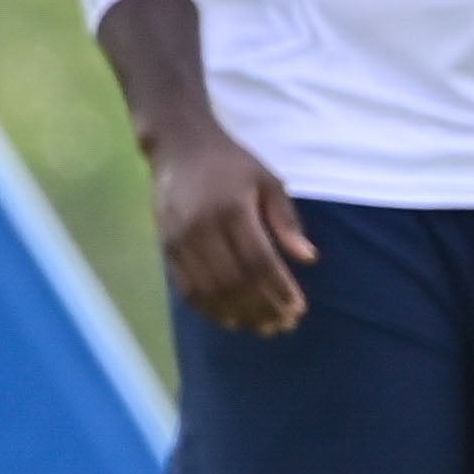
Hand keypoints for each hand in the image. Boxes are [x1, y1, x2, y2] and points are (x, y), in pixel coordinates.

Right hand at [147, 125, 314, 335]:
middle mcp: (203, 228)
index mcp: (233, 209)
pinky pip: (187, 288)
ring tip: (260, 327)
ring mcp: (180, 240)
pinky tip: (229, 318)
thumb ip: (286, 220)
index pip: (259, 261)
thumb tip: (308, 259)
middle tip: (282, 325)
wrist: (179, 146)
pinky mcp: (166, 248)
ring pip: (210, 290)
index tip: (297, 310)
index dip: (278, 290)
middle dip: (261, 308)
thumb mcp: (267, 180)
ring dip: (237, 313)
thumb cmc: (232, 162)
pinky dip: (209, 309)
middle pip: (235, 281)